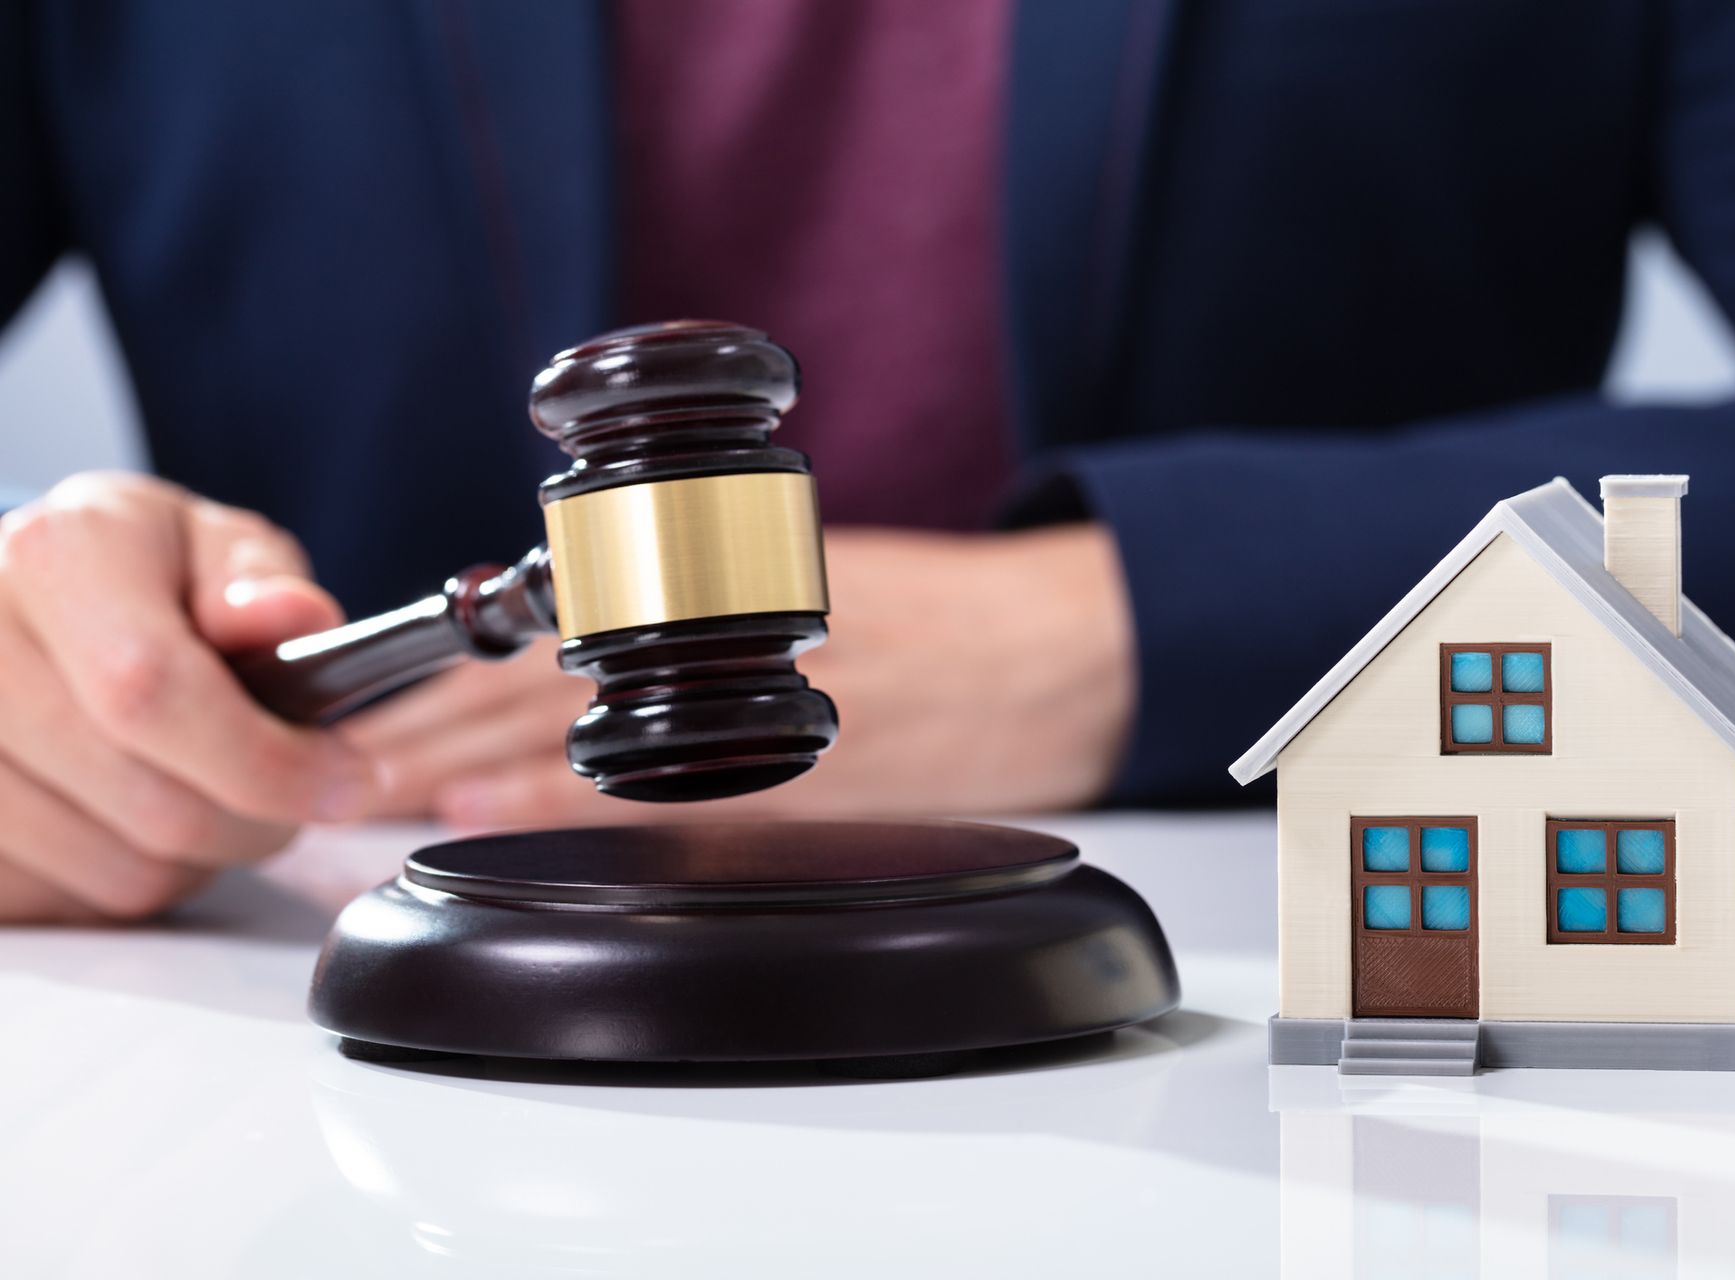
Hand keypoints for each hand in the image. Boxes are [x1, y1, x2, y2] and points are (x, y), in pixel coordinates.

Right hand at [0, 472, 380, 922]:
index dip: (264, 758)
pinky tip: (136, 817)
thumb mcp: (219, 548)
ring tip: (210, 793)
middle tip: (296, 796)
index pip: (151, 689)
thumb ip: (263, 585)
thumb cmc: (147, 574)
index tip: (344, 781)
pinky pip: (69, 902)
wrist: (37, 599)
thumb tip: (295, 617)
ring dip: (199, 859)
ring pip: (117, 872)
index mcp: (59, 554)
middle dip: (255, 820)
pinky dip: (129, 879)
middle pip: (147, 802)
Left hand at [345, 524, 1135, 826]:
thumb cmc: (943, 605)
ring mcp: (755, 714)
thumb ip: (701, 590)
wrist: (1063, 651)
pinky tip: (484, 824)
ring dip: (462, 770)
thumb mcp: (815, 560)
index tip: (363, 683)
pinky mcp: (793, 782)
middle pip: (543, 684)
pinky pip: (656, 802)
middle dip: (425, 725)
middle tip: (326, 755)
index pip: (552, 619)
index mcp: (728, 573)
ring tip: (367, 794)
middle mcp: (729, 637)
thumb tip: (577, 627)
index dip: (444, 658)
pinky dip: (560, 810)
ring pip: (580, 741)